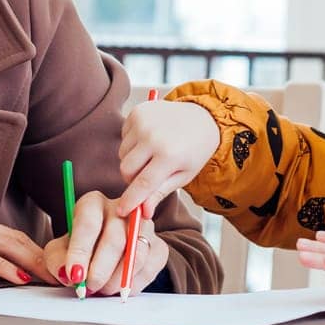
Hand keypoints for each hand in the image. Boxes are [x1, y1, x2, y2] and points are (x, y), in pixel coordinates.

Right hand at [0, 209, 53, 285]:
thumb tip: (1, 277)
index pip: (13, 237)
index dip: (39, 253)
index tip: (60, 270)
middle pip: (15, 238)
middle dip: (45, 257)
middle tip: (68, 275)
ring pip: (3, 244)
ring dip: (32, 262)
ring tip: (53, 278)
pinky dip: (3, 267)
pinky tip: (19, 278)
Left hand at [42, 191, 167, 296]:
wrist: (104, 258)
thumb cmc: (80, 252)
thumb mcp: (59, 253)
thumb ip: (56, 260)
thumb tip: (67, 272)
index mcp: (92, 203)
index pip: (88, 223)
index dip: (80, 252)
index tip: (74, 275)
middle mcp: (121, 209)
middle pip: (115, 238)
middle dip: (100, 270)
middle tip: (89, 287)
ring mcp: (143, 226)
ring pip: (136, 254)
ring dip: (116, 279)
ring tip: (102, 289)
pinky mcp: (158, 247)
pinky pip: (149, 268)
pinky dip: (131, 284)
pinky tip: (118, 287)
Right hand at [116, 99, 221, 215]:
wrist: (202, 117)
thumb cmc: (195, 149)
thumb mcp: (183, 175)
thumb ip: (160, 193)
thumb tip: (143, 212)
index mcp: (170, 155)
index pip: (143, 184)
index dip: (130, 200)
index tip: (122, 211)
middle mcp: (153, 137)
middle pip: (126, 169)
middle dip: (132, 178)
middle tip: (146, 176)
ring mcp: (143, 122)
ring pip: (122, 154)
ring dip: (132, 160)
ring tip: (151, 155)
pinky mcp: (137, 112)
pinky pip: (123, 137)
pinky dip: (132, 144)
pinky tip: (148, 140)